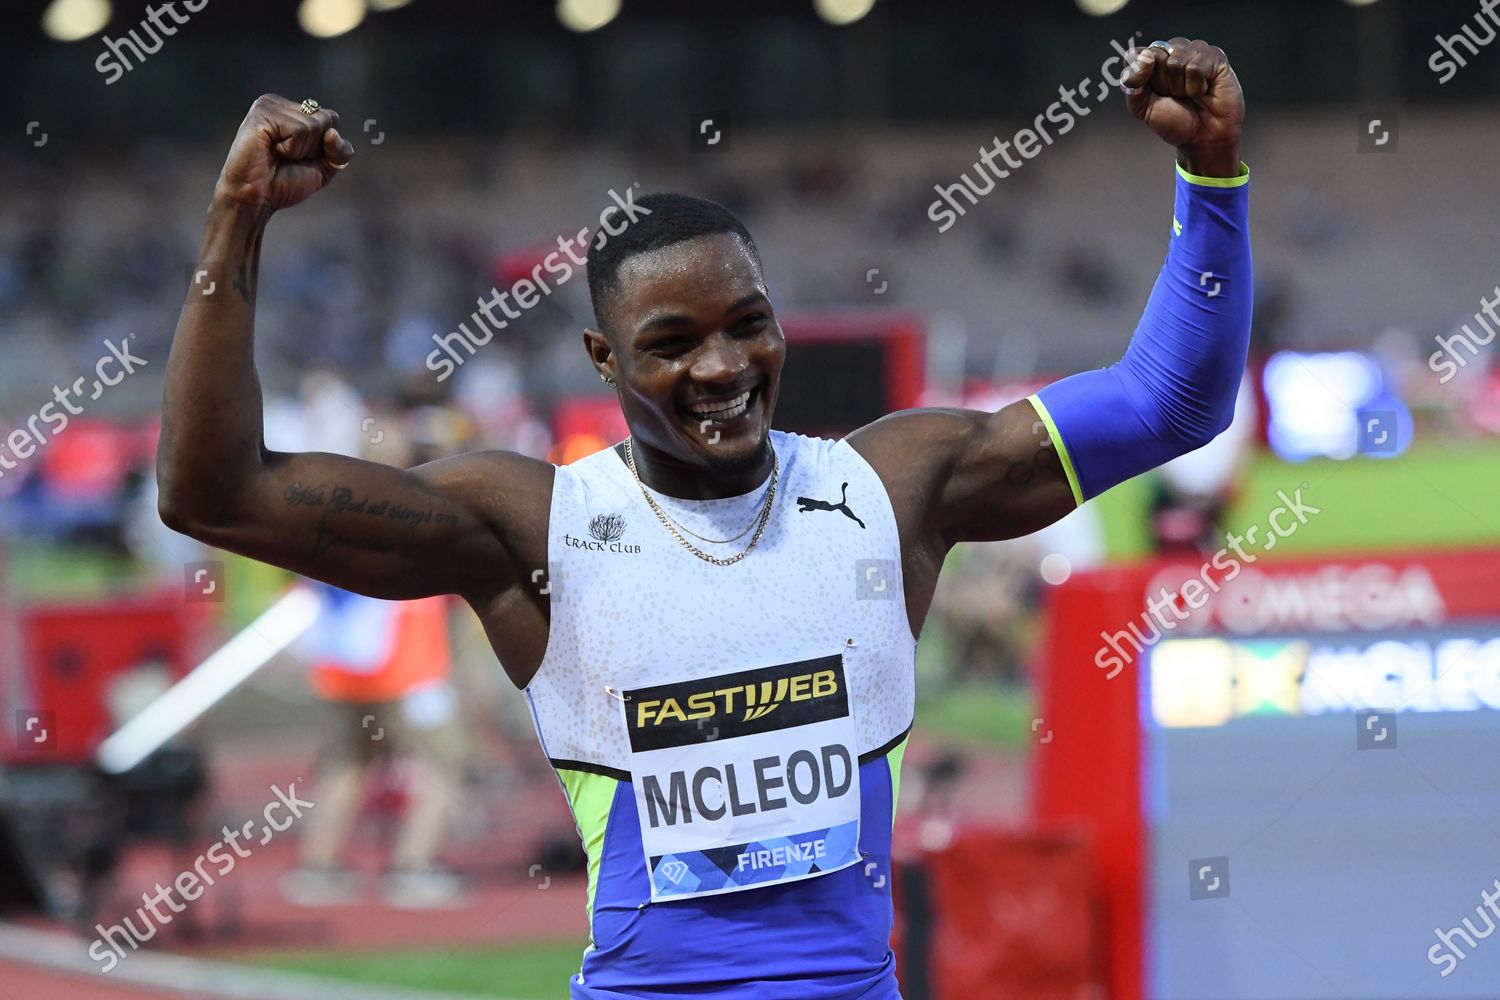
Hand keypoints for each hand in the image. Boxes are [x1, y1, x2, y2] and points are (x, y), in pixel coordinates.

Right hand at [213, 95, 353, 215]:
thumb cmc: (284, 182)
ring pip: (314, 125)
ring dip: (300, 150)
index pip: (331, 118)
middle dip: (314, 147)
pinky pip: (298, 130)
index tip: (299, 157)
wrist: (256, 198)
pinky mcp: (262, 113)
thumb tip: (333, 133)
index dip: (325, 146)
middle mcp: (280, 103)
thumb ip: (340, 152)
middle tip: (287, 156)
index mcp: (292, 110)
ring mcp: (269, 105)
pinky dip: (291, 149)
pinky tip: (271, 151)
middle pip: (326, 118)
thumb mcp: (324, 168)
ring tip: (277, 154)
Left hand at [1121, 38, 1243, 177]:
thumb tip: (1145, 57)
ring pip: (1175, 61)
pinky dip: (1196, 87)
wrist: (1202, 138)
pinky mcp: (1215, 56)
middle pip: (1154, 55)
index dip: (1139, 74)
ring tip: (1189, 94)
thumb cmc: (1174, 121)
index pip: (1135, 54)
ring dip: (1179, 87)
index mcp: (1153, 61)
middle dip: (1161, 84)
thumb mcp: (1141, 108)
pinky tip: (1203, 91)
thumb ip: (1132, 83)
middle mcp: (1173, 51)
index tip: (1150, 92)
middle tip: (1173, 96)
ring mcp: (1195, 51)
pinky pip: (1195, 68)